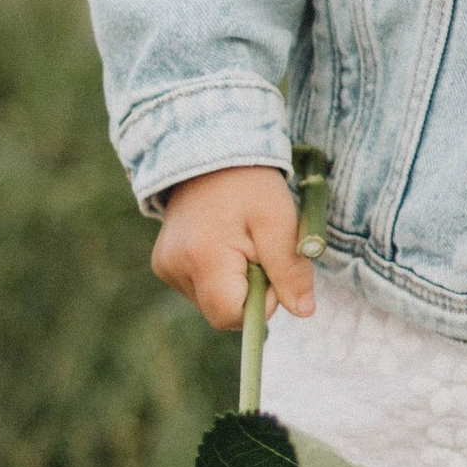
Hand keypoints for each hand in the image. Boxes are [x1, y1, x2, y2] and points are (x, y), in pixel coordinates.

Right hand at [149, 164, 315, 333]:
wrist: (210, 151)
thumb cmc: (249, 184)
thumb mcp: (279, 222)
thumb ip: (290, 271)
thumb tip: (303, 312)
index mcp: (202, 259)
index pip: (233, 316)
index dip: (261, 302)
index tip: (270, 267)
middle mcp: (175, 268)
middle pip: (222, 312)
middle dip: (249, 292)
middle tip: (258, 251)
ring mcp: (165, 267)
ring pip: (212, 302)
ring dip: (235, 283)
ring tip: (239, 241)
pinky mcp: (163, 264)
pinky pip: (200, 288)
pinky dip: (219, 275)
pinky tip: (221, 243)